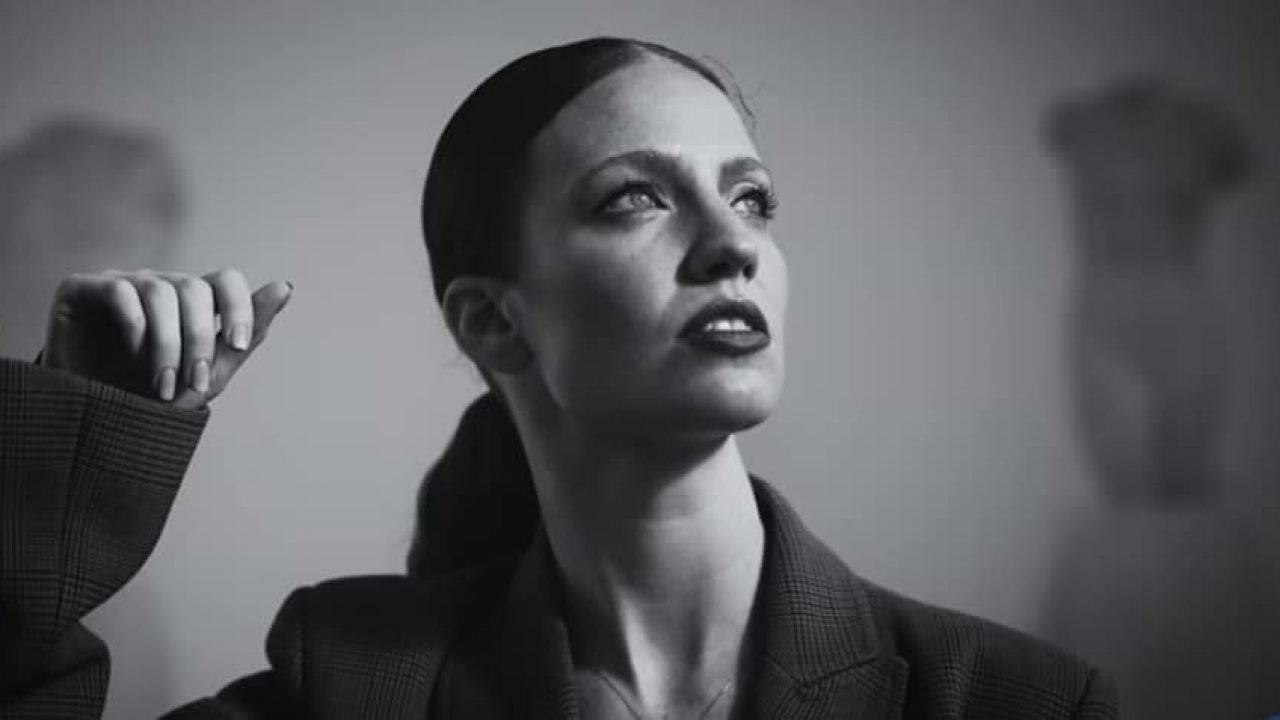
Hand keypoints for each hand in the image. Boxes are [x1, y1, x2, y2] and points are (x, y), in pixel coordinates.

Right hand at [40, 269, 292, 408]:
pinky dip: (135, 326)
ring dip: (168, 344)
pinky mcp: (81, 289)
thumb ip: (247, 334)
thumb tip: (286, 286)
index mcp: (194, 301)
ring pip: (161, 292)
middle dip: (200, 340)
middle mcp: (161, 286)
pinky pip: (119, 291)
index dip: (239, 306)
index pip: (226, 281)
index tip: (238, 344)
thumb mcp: (210, 374)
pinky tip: (133, 356)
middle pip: (195, 289)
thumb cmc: (156, 397)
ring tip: (164, 386)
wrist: (95, 420)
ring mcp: (122, 283)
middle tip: (194, 383)